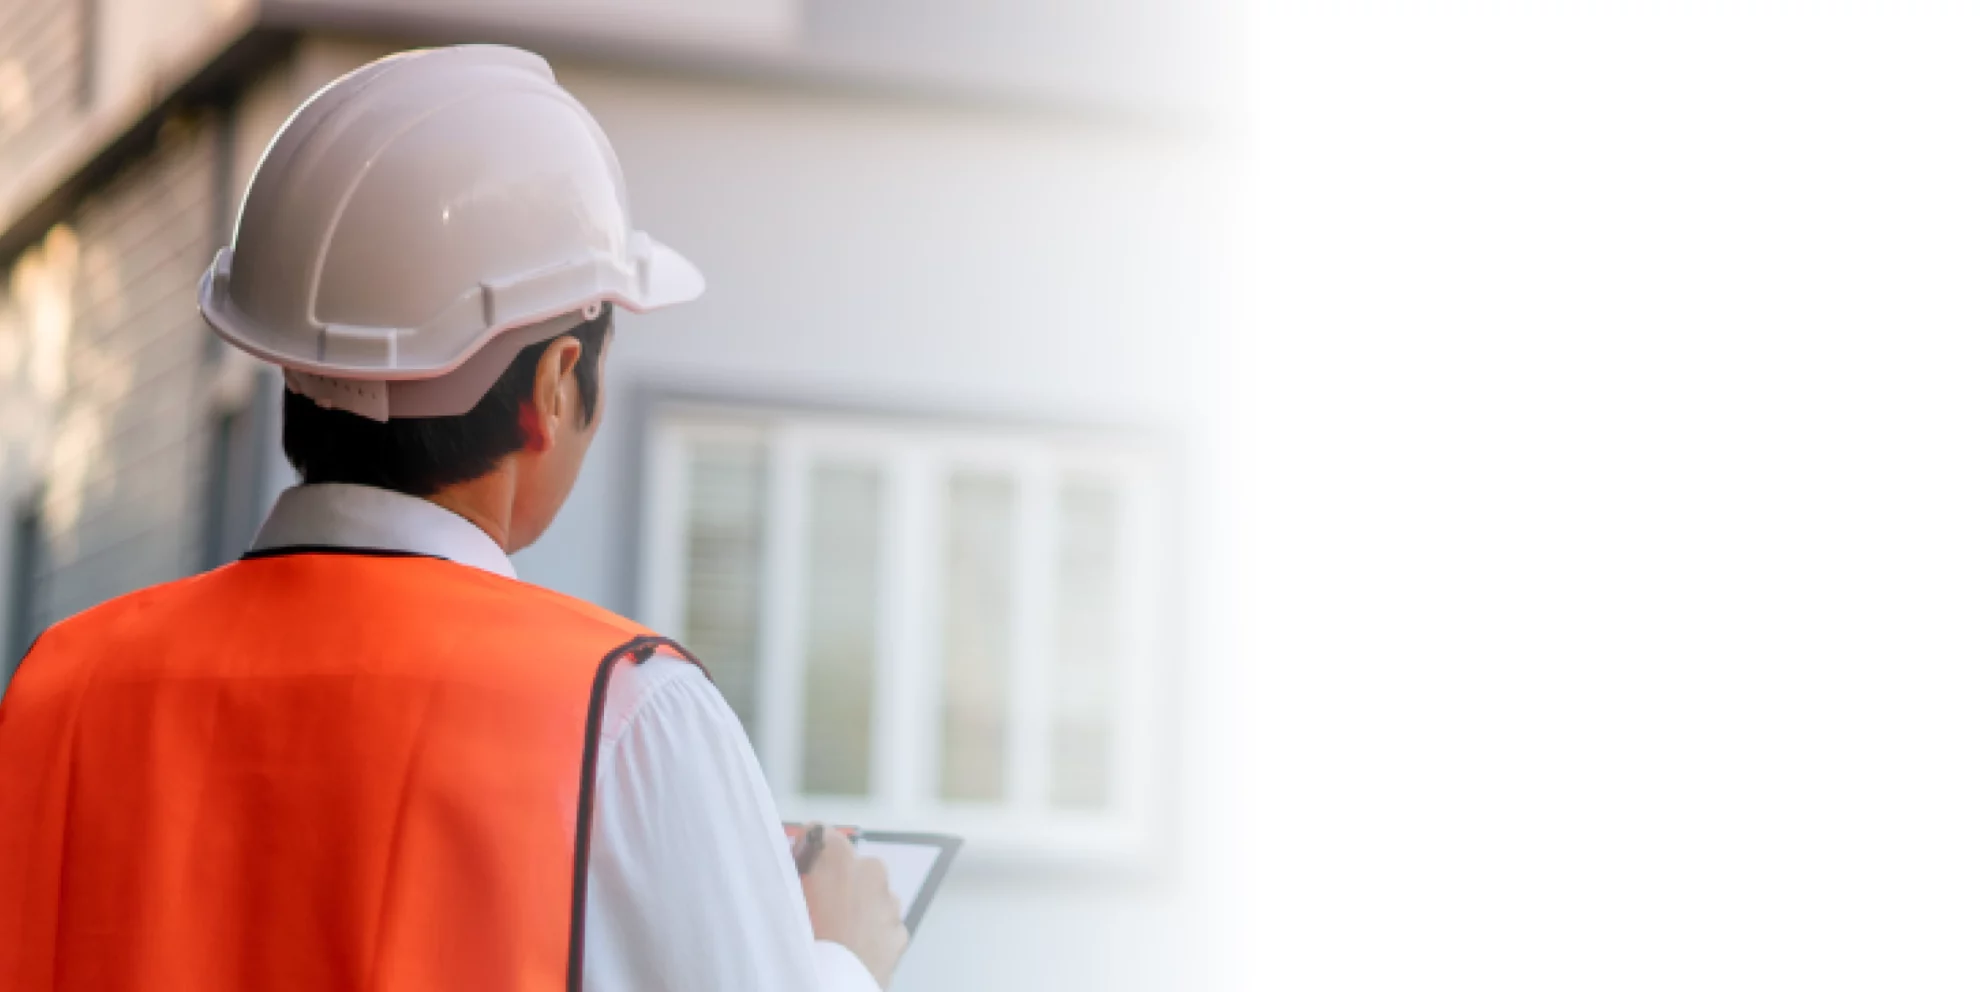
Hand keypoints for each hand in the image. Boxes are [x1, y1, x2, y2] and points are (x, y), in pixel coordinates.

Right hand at [800, 826, 908, 986]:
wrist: (835, 984)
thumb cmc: (806, 941)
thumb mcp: (786, 900)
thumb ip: (791, 875)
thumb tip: (792, 866)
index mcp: (840, 858)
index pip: (820, 833)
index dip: (807, 848)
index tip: (799, 864)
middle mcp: (872, 872)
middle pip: (851, 866)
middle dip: (837, 880)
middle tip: (816, 905)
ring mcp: (890, 903)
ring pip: (871, 895)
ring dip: (857, 906)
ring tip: (835, 933)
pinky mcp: (899, 933)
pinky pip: (882, 924)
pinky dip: (870, 932)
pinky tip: (852, 948)